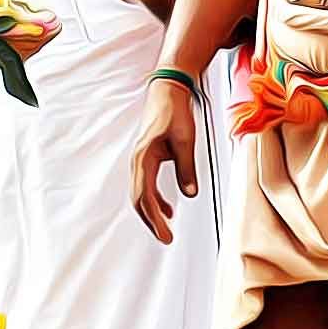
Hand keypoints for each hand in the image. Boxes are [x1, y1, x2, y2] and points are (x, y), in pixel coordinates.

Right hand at [130, 78, 198, 243]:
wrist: (167, 89)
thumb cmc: (175, 111)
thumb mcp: (186, 141)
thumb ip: (187, 168)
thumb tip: (190, 194)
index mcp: (143, 158)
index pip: (145, 196)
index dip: (155, 219)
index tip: (166, 235)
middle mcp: (137, 161)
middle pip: (138, 199)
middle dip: (151, 221)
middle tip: (166, 239)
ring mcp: (139, 159)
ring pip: (140, 193)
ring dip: (152, 211)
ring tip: (167, 229)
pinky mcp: (146, 157)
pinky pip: (146, 184)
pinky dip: (155, 199)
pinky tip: (169, 208)